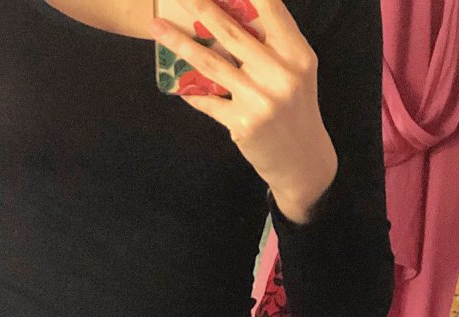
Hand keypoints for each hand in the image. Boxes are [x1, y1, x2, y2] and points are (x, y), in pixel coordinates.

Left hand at [149, 0, 337, 222]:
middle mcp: (280, 74)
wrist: (301, 159)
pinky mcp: (242, 123)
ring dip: (180, 43)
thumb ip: (273, 43)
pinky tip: (177, 82)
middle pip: (232, 33)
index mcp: (297, 54)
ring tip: (157, 27)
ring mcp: (260, 100)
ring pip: (211, 64)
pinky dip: (191, 90)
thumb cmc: (294, 106)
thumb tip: (230, 14)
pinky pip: (208, 101)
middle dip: (201, 6)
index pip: (271, 9)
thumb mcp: (295, 70)